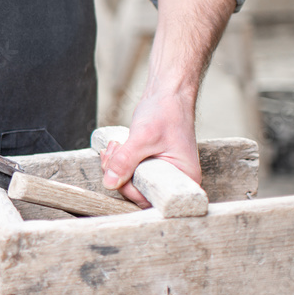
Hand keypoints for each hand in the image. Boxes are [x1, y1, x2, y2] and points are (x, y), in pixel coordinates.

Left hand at [100, 92, 201, 207]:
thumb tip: (109, 183)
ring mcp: (161, 173)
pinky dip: (118, 162)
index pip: (152, 199)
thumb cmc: (166, 112)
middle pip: (138, 192)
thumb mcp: (144, 137)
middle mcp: (174, 180)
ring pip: (130, 182)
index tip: (122, 170)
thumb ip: (125, 161)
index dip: (132, 189)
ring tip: (116, 145)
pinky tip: (117, 147)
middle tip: (115, 152)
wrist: (168, 95)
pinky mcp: (150, 166)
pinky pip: (129, 172)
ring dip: (115, 166)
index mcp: (184, 179)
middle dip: (119, 175)